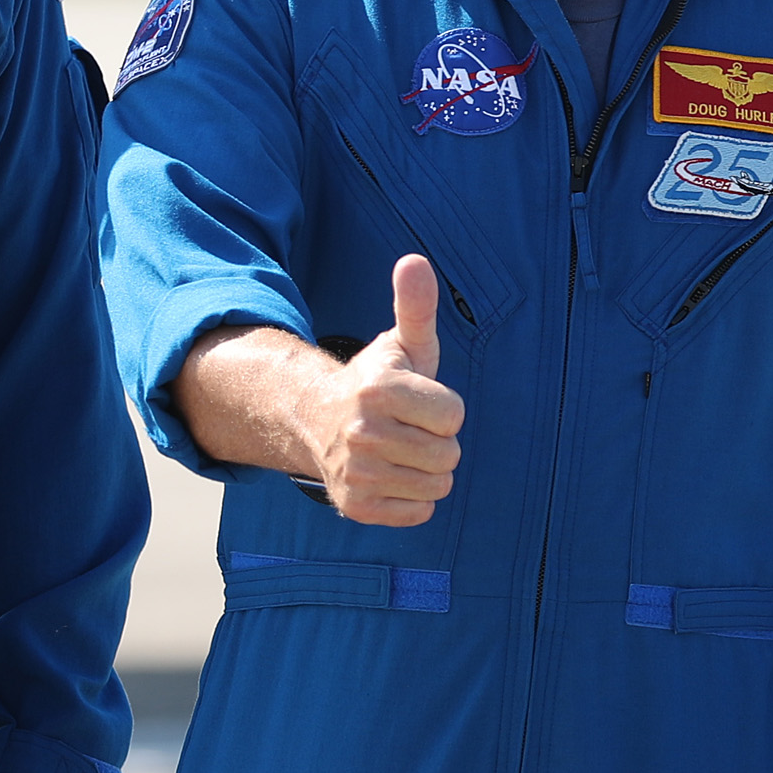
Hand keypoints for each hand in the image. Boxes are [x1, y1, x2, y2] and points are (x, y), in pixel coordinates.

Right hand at [290, 255, 464, 524]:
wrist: (319, 420)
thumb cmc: (377, 382)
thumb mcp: (401, 343)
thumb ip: (416, 305)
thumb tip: (415, 261)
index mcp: (380, 389)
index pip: (454, 416)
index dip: (443, 408)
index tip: (418, 401)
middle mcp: (363, 432)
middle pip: (447, 454)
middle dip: (437, 442)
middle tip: (409, 429)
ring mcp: (357, 471)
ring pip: (436, 486)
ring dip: (427, 471)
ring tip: (401, 451)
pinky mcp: (355, 504)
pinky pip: (418, 512)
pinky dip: (412, 498)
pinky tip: (391, 475)